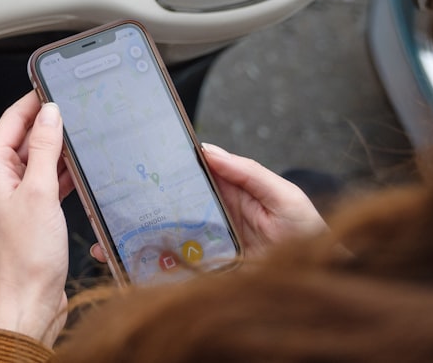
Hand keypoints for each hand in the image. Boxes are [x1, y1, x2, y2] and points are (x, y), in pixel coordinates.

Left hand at [0, 92, 74, 346]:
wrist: (30, 300)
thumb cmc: (26, 257)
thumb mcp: (40, 191)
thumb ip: (46, 149)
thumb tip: (49, 113)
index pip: (9, 121)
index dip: (30, 100)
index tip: (50, 84)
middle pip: (24, 138)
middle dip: (48, 123)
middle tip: (74, 108)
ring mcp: (15, 196)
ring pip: (38, 159)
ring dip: (58, 149)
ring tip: (82, 136)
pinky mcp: (32, 212)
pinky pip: (47, 180)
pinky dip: (63, 173)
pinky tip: (80, 168)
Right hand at [90, 144, 325, 262]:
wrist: (325, 282)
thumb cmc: (310, 237)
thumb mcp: (284, 196)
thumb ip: (248, 172)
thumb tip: (207, 150)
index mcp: (227, 194)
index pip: (188, 176)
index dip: (162, 169)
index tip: (135, 162)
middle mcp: (211, 220)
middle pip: (167, 209)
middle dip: (136, 206)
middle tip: (109, 201)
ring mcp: (205, 249)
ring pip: (162, 240)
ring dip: (134, 239)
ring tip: (108, 240)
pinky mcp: (203, 275)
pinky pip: (172, 271)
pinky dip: (148, 268)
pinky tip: (128, 264)